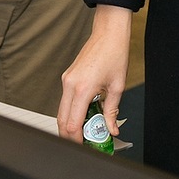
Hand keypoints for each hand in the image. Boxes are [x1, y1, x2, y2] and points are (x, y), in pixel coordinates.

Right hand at [57, 5, 131, 143]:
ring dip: (70, 124)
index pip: (72, 125)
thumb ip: (112, 111)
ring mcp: (66, 80)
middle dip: (71, 136)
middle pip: (62, 121)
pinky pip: (65, 100)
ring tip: (87, 130)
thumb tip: (112, 129)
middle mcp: (70, 85)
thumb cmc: (115, 52)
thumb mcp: (117, 85)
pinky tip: (85, 115)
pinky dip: (71, 111)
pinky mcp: (67, 77)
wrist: (109, 31)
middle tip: (85, 143)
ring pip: (61, 112)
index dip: (77, 140)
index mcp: (83, 88)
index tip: (86, 147)